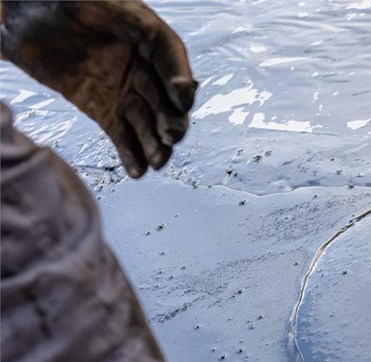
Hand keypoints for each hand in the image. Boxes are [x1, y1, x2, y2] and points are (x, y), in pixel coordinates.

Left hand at [1, 0, 196, 177]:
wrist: (22, 16)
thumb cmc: (58, 0)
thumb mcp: (100, 3)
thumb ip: (131, 22)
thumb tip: (156, 39)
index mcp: (144, 34)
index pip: (170, 56)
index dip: (180, 78)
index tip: (182, 100)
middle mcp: (141, 66)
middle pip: (164, 97)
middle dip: (171, 119)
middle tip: (171, 136)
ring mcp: (123, 90)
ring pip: (146, 121)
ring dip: (155, 143)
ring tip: (157, 161)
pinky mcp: (103, 110)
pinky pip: (122, 135)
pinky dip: (131, 154)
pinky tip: (138, 171)